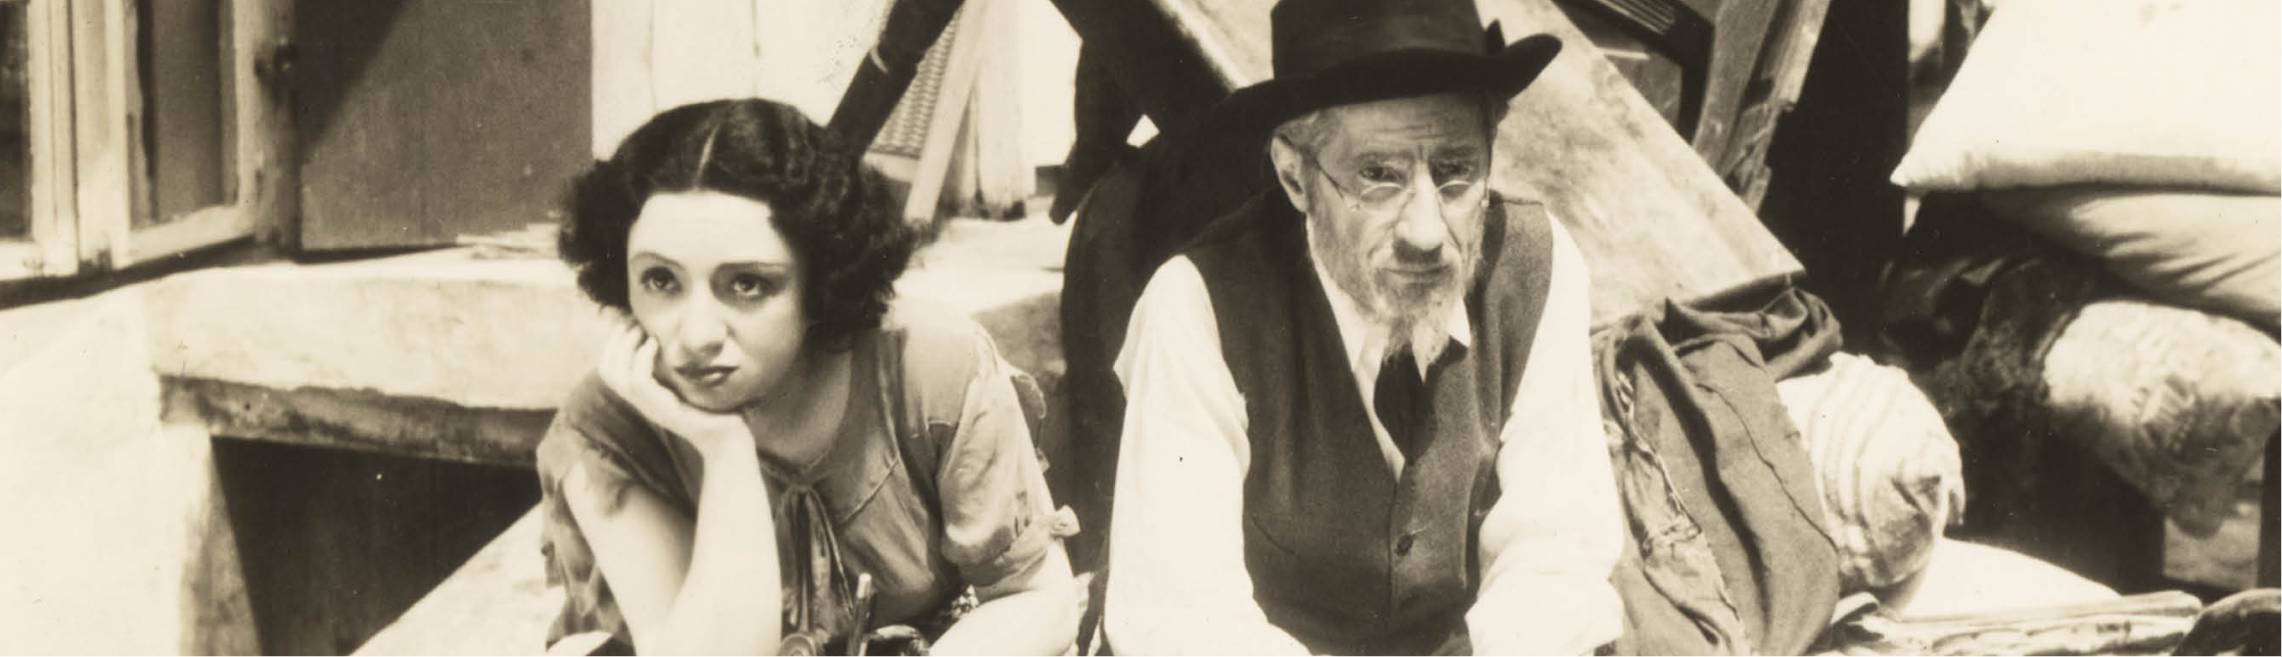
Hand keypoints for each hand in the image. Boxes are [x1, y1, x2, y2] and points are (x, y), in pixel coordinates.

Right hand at [596, 324, 753, 455]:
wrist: (727, 439)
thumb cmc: (713, 408)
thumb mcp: (690, 382)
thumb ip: (678, 365)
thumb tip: (675, 336)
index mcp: (645, 395)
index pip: (609, 368)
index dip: (613, 342)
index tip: (629, 321)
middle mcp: (643, 402)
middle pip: (607, 369)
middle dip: (615, 339)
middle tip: (634, 321)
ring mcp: (651, 407)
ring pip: (617, 375)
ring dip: (625, 346)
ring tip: (643, 329)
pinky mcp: (664, 410)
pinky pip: (639, 382)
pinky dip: (643, 358)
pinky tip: (655, 343)